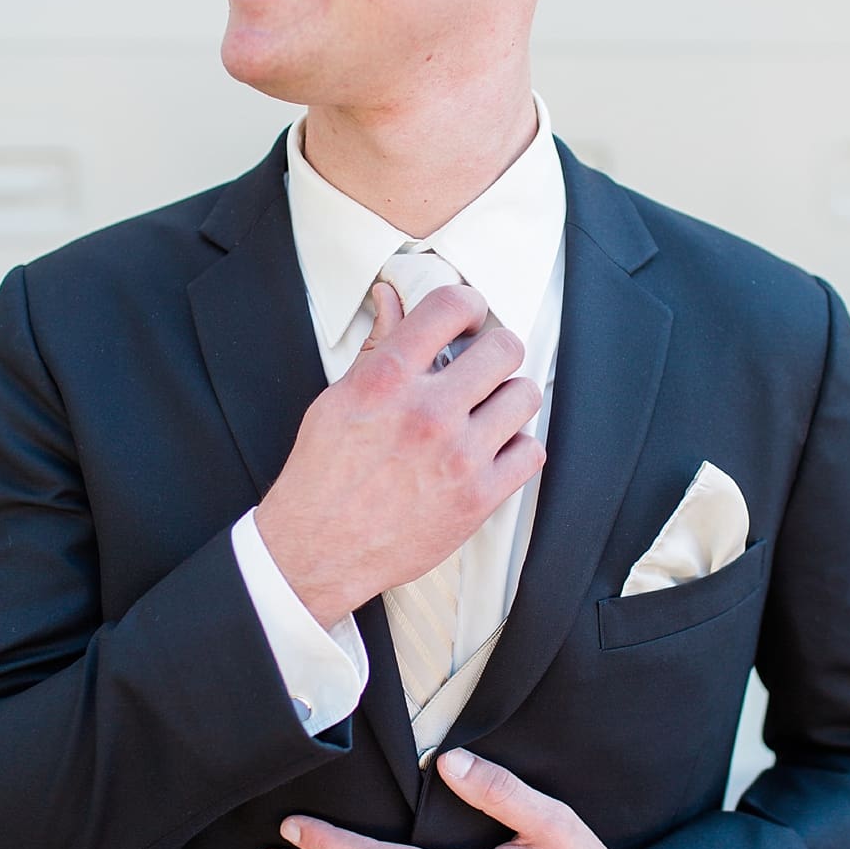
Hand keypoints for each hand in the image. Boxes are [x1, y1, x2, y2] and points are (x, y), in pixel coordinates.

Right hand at [255, 283, 544, 623]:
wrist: (317, 550)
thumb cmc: (324, 475)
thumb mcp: (338, 399)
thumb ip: (377, 347)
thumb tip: (393, 299)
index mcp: (387, 380)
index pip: (452, 307)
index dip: (469, 306)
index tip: (469, 320)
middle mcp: (428, 413)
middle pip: (505, 349)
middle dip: (494, 353)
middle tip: (481, 369)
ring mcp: (459, 456)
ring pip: (525, 396)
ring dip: (508, 400)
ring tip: (485, 412)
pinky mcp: (479, 497)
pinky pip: (532, 451)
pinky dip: (516, 449)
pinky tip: (492, 449)